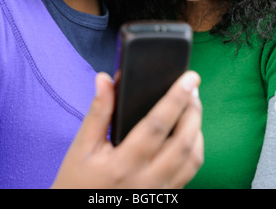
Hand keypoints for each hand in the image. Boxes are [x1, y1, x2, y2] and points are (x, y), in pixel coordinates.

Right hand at [51, 71, 202, 188]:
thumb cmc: (77, 182)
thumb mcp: (81, 147)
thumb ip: (98, 111)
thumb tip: (105, 79)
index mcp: (122, 164)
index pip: (156, 125)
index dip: (175, 99)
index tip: (189, 78)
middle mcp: (146, 181)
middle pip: (183, 142)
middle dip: (193, 111)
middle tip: (193, 88)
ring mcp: (158, 192)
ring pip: (192, 159)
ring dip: (197, 129)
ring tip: (192, 107)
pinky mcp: (164, 198)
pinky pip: (190, 173)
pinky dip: (194, 149)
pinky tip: (188, 133)